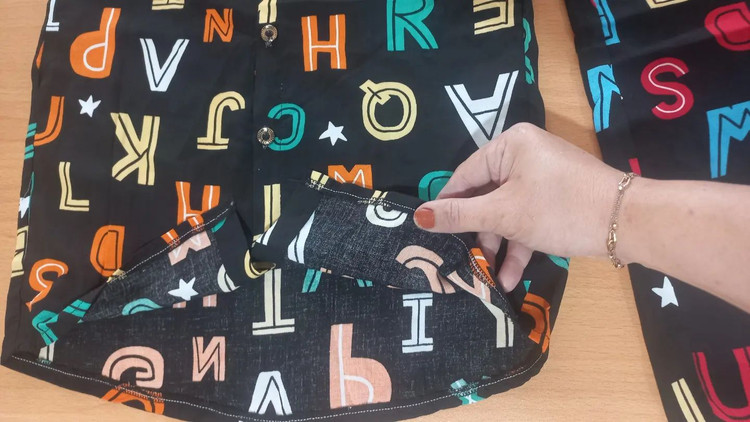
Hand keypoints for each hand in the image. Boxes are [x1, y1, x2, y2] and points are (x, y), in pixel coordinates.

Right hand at [413, 123, 622, 291]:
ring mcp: (542, 177)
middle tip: (462, 259)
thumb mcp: (504, 215)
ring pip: (506, 211)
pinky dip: (519, 243)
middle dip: (477, 233)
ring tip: (487, 276)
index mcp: (509, 145)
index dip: (447, 206)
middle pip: (485, 195)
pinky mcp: (557, 197)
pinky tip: (510, 276)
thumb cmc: (560, 209)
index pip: (464, 175)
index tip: (429, 233)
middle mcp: (524, 154)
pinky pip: (527, 216)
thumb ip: (460, 216)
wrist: (628, 223)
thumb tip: (418, 216)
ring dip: (499, 245)